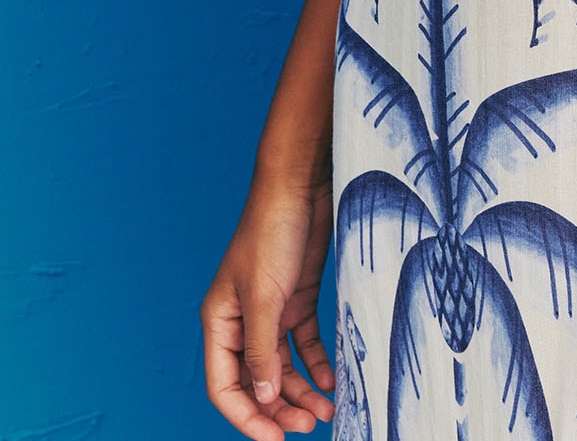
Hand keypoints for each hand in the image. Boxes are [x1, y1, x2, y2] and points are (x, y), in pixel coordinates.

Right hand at [201, 172, 335, 437]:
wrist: (300, 186)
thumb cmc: (271, 233)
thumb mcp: (264, 297)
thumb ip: (262, 351)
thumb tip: (263, 400)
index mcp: (219, 323)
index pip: (225, 386)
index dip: (247, 417)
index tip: (274, 440)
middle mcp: (242, 322)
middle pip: (256, 382)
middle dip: (279, 408)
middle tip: (308, 426)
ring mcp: (271, 312)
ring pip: (282, 368)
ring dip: (300, 391)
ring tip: (326, 411)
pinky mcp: (297, 299)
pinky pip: (304, 344)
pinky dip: (316, 365)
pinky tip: (332, 381)